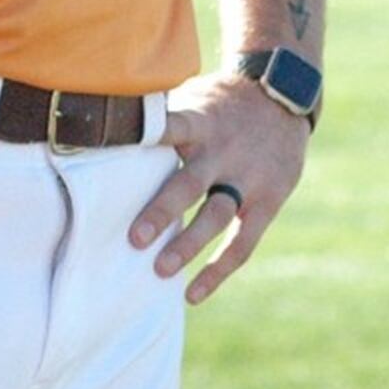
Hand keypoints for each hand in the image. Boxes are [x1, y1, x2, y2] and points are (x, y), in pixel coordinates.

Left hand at [128, 72, 309, 303]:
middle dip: (164, 210)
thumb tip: (106, 117)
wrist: (282, 94)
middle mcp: (222, 151)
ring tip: (161, 270)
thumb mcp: (194, 95)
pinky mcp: (268, 200)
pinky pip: (243, 243)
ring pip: (217, 215)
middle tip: (135, 238)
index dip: (149, 138)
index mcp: (199, 121)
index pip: (171, 127)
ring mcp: (248, 178)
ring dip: (189, 244)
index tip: (120, 151)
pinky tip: (193, 293)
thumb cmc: (221, 102)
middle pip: (191, 183)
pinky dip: (218, 270)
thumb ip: (161, 112)